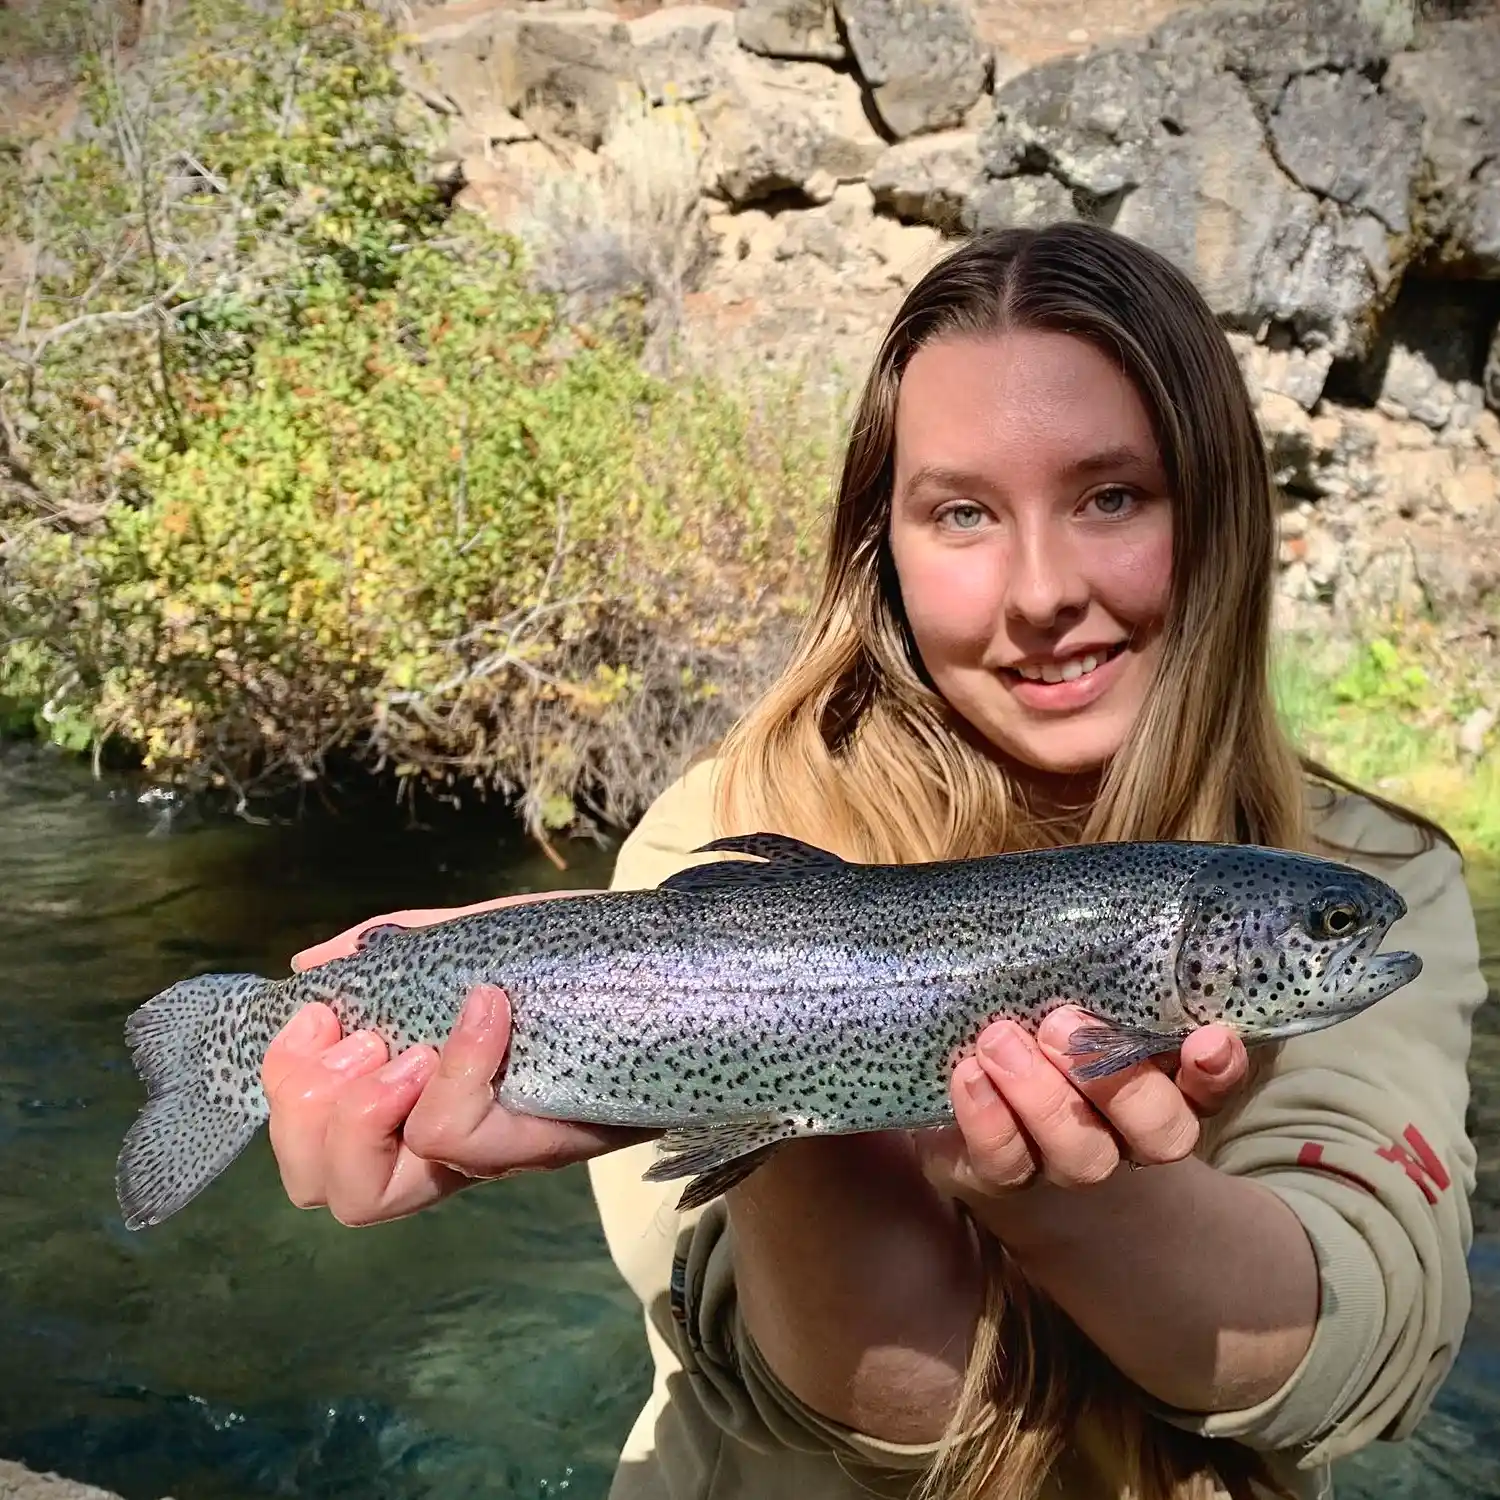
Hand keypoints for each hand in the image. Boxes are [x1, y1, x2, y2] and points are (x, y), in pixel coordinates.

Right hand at [261, 893, 650, 1226]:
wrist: (677, 976)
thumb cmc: (575, 960)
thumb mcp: (478, 937)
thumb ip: (400, 947)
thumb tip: (312, 965)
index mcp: (411, 1099)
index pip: (309, 1145)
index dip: (286, 1088)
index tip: (318, 1012)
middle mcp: (440, 1145)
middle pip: (325, 1189)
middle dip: (312, 1110)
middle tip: (363, 1040)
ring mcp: (489, 1153)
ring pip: (375, 1194)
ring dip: (363, 1112)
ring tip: (406, 1047)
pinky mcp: (541, 1146)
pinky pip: (461, 1137)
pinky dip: (456, 1066)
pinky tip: (486, 1007)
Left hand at [918, 1006, 1247, 1201]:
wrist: (974, 1106)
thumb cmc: (1038, 1038)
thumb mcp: (1071, 1015)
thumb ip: (1099, 994)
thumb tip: (1106, 934)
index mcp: (1160, 1090)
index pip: (1209, 1089)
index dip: (1217, 1072)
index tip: (1208, 1039)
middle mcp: (1125, 1137)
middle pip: (1159, 1134)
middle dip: (1116, 1080)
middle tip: (1061, 1022)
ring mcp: (1068, 1165)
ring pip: (1083, 1155)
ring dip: (1043, 1096)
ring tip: (1001, 1040)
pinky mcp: (1005, 1176)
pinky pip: (1005, 1163)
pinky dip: (988, 1118)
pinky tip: (968, 1074)